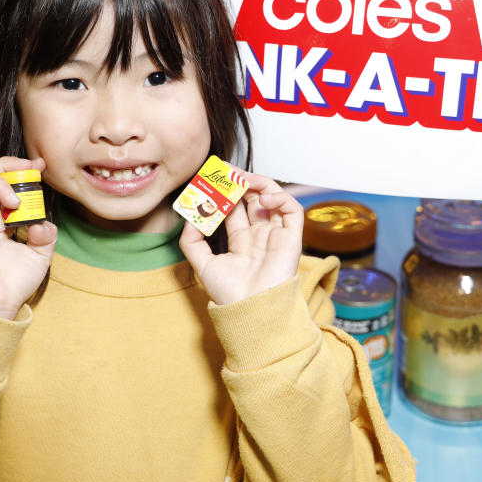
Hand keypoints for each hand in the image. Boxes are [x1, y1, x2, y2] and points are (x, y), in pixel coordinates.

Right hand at [0, 156, 57, 319]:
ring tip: (16, 204)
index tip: (39, 166)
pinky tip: (1, 226)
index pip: (1, 180)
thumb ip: (45, 233)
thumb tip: (43, 221)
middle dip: (8, 166)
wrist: (0, 305)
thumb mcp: (40, 253)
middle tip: (29, 171)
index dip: (18, 168)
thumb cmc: (15, 282)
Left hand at [180, 171, 301, 305]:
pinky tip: (262, 197)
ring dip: (257, 183)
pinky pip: (291, 209)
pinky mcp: (292, 237)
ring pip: (272, 198)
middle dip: (239, 182)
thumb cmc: (229, 294)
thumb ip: (192, 241)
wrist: (250, 310)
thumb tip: (189, 217)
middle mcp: (260, 236)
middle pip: (252, 199)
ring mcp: (276, 235)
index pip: (234, 208)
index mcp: (242, 242)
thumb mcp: (202, 265)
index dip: (224, 193)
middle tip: (224, 171)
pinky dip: (279, 197)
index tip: (211, 180)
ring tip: (241, 178)